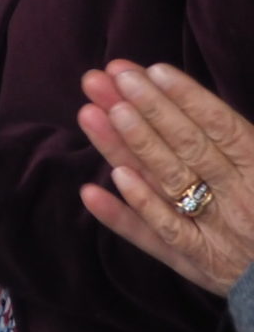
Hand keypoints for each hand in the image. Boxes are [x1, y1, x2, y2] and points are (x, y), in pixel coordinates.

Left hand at [77, 60, 253, 295]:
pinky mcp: (196, 262)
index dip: (189, 97)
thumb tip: (204, 102)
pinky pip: (157, 236)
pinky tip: (92, 190)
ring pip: (166, 184)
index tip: (153, 70)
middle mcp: (240, 201)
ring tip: (92, 112)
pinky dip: (124, 214)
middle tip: (111, 77)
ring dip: (127, 147)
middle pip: (188, 148)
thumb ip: (242, 140)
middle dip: (147, 109)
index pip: (224, 128)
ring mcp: (215, 233)